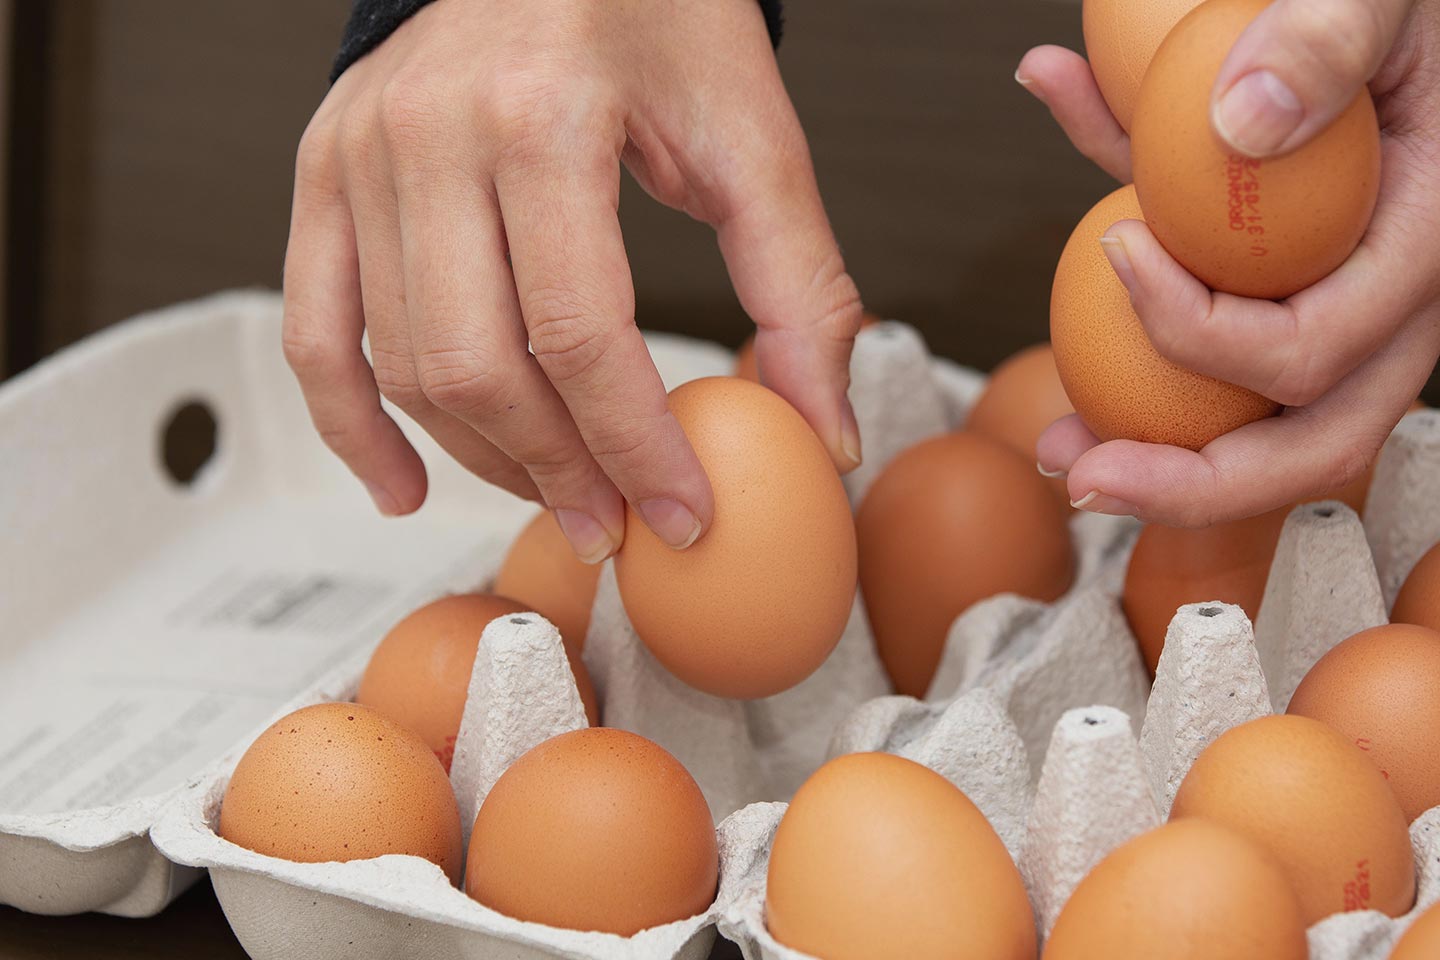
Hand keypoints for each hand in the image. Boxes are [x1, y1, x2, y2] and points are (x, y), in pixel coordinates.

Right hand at [282, 0, 863, 559]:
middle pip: (478, 364)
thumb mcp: (751, 133)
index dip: (635, 447)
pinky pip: (314, 331)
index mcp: (542, 115)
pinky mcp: (325, 174)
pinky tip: (405, 487)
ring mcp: (360, 155)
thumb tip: (826, 429)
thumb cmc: (656, 10)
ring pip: (402, 362)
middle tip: (616, 525)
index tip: (680, 513)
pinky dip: (354, 427)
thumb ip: (799, 286)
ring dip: (481, 456)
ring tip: (555, 494)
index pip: (580, 333)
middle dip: (557, 471)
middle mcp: (430, 133)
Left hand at [1016, 0, 1439, 526]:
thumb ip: (1327, 38)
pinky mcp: (1304, 309)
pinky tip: (1079, 373)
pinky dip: (1157, 381)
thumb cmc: (1394, 9)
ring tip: (1063, 455)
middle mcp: (1403, 306)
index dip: (1201, 335)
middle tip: (1082, 478)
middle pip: (1318, 443)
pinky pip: (1238, 373)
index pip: (1316, 347)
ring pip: (1279, 435)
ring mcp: (1357, 320)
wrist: (1393, 19)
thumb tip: (1241, 123)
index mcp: (1429, 239)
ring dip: (1167, 465)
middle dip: (1192, 484)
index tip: (1116, 247)